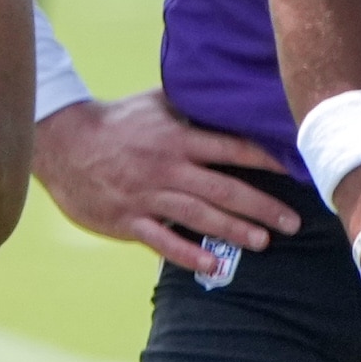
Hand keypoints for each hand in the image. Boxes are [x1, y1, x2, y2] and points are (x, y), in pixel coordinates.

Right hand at [34, 92, 301, 272]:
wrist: (63, 143)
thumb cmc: (118, 122)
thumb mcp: (157, 103)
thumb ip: (194, 106)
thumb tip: (235, 96)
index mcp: (178, 138)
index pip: (233, 149)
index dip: (268, 161)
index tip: (297, 171)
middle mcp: (167, 168)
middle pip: (224, 189)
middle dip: (262, 207)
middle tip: (293, 222)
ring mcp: (147, 196)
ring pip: (199, 216)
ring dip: (234, 230)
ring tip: (264, 242)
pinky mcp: (128, 220)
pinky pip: (162, 241)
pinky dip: (189, 255)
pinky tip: (214, 265)